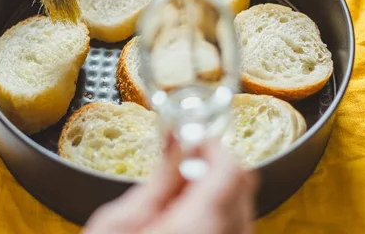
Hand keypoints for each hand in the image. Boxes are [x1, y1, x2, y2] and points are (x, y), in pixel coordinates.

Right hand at [84, 139, 257, 233]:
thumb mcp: (120, 222)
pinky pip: (236, 231)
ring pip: (243, 209)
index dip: (214, 146)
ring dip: (217, 191)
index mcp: (201, 226)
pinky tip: (185, 219)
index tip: (191, 139)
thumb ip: (160, 179)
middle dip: (215, 166)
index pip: (233, 169)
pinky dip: (218, 215)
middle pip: (244, 186)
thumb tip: (176, 142)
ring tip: (177, 195)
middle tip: (180, 164)